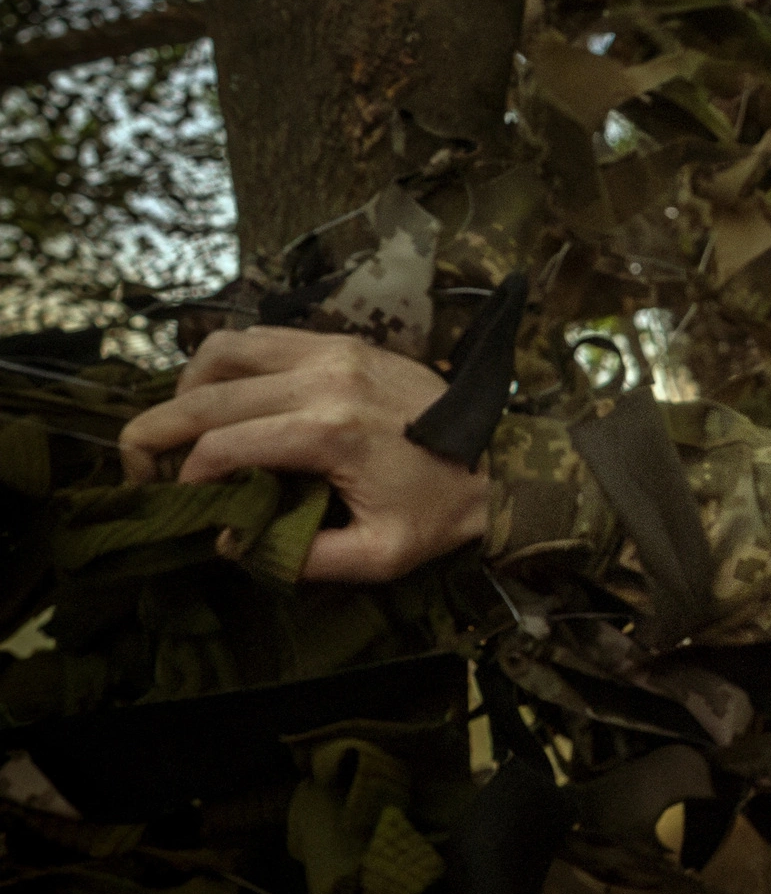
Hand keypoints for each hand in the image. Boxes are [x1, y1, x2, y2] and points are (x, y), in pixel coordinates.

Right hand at [118, 327, 489, 582]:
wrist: (505, 462)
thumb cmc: (444, 510)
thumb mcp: (379, 555)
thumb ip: (298, 557)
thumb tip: (231, 541)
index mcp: (329, 431)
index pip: (219, 447)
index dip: (183, 481)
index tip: (179, 506)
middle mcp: (324, 379)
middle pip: (206, 395)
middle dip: (157, 433)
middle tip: (142, 468)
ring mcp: (333, 350)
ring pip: (224, 351)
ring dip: (187, 390)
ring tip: (182, 431)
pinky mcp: (344, 340)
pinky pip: (261, 336)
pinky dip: (226, 363)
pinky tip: (223, 398)